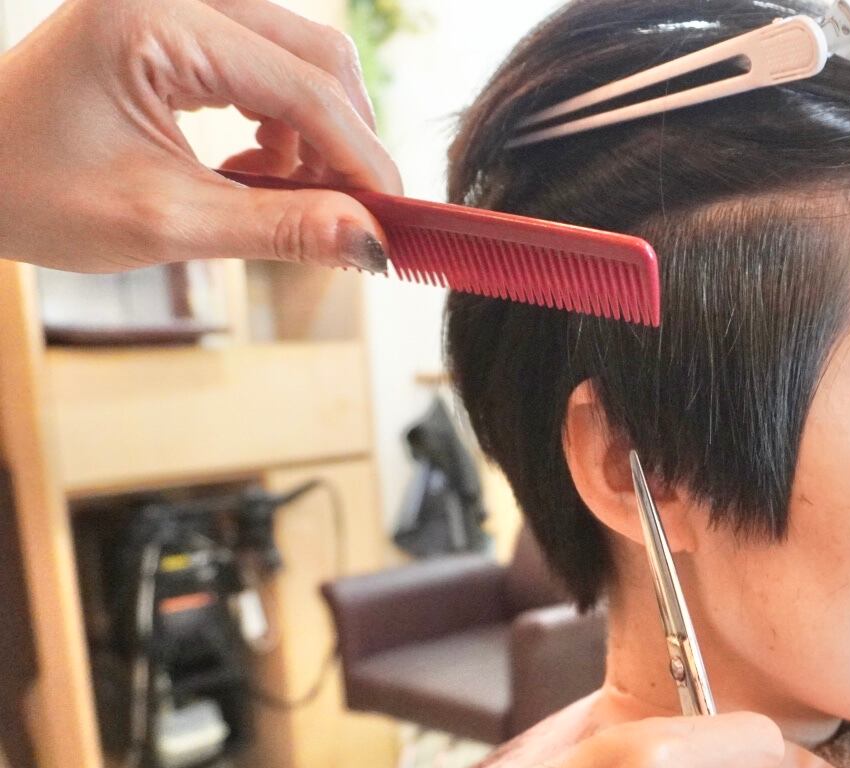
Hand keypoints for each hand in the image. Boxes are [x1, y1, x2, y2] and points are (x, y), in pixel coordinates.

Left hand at [0, 0, 402, 272]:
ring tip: (294, 197)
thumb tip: (371, 242)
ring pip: (300, 55)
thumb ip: (278, 228)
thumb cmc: (29, 191)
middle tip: (356, 216)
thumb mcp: (162, 222)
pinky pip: (267, 58)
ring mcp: (174, 0)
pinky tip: (256, 167)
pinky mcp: (176, 19)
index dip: (362, 161)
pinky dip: (284, 118)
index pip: (303, 88)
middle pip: (317, 55)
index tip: (394, 225)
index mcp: (156, 21)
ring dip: (318, 132)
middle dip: (347, 141)